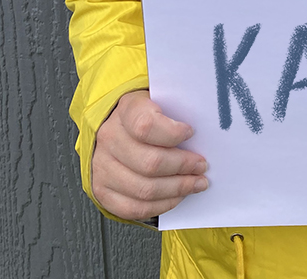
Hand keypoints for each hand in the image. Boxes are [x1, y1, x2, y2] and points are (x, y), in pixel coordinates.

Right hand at [92, 90, 208, 219]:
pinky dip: (161, 205)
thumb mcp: (159, 100)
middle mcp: (110, 138)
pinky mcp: (102, 190)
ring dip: (177, 189)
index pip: (146, 126)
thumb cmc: (146, 113)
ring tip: (196, 183)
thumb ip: (176, 111)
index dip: (172, 133)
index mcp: (126, 110)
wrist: (115, 125)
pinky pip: (133, 208)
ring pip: (144, 189)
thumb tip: (204, 133)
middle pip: (150, 162)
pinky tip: (176, 196)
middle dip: (183, 167)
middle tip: (202, 166)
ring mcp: (102, 167)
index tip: (191, 133)